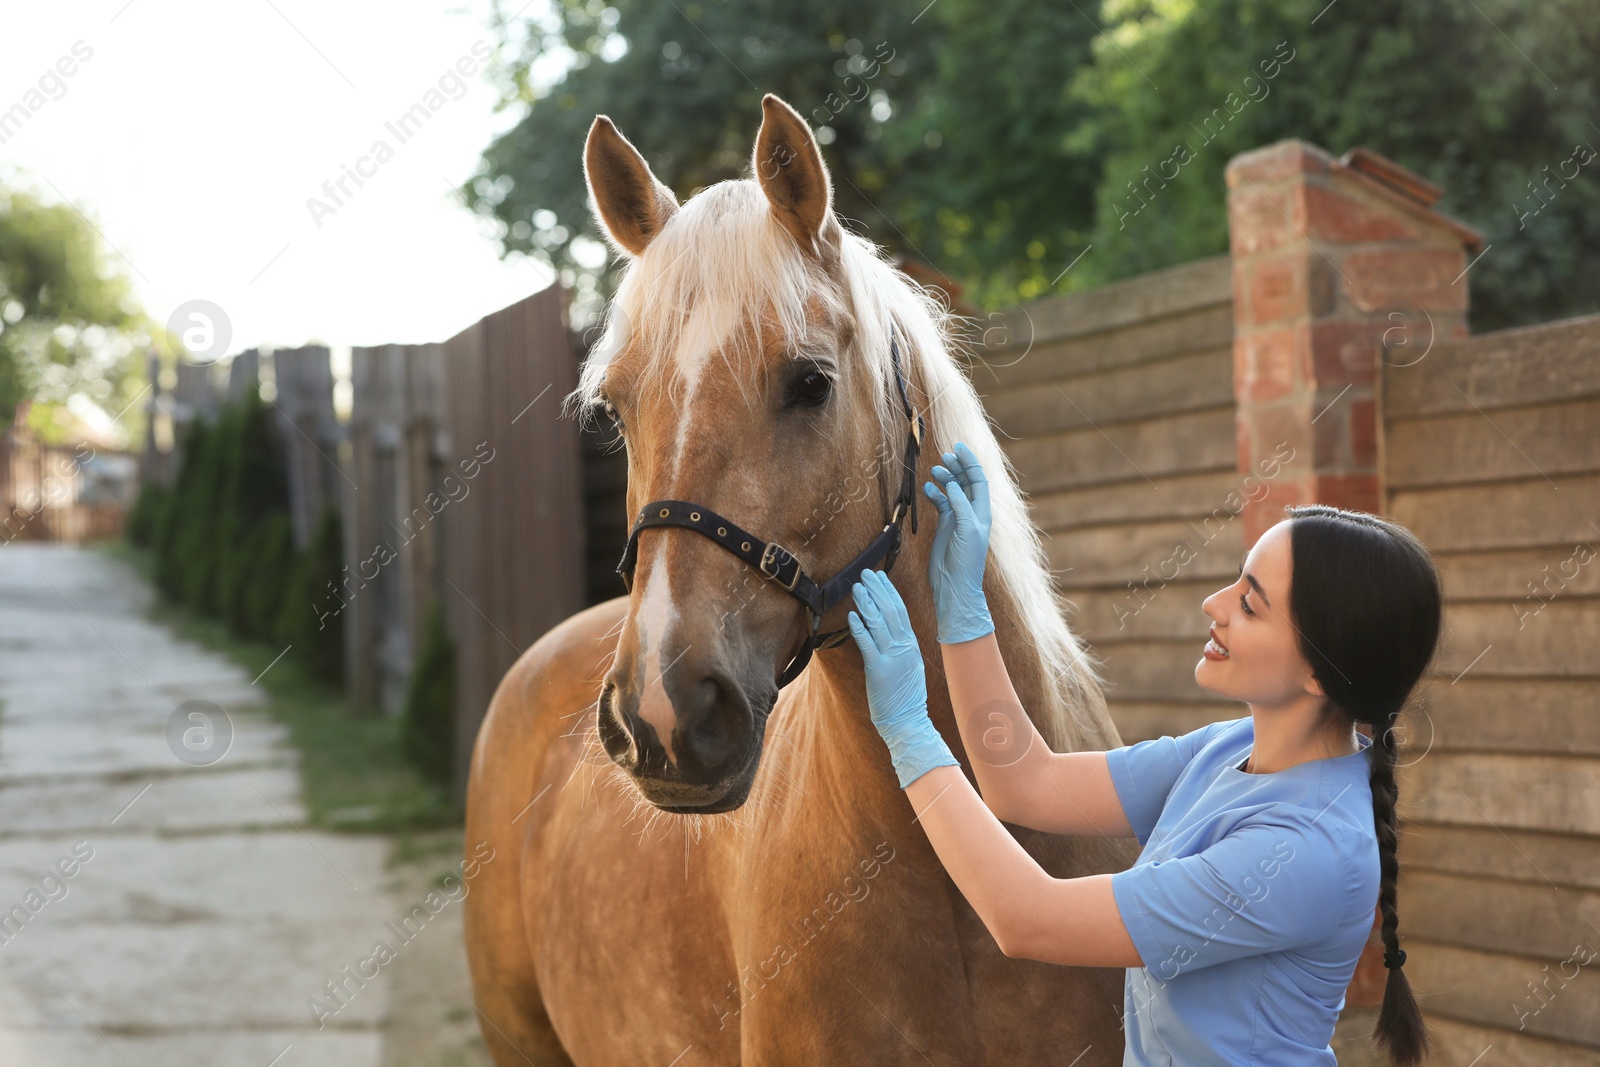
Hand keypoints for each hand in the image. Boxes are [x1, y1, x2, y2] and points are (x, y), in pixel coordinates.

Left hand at [847, 569, 959, 789]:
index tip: (879, 577)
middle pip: (891, 611)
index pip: (900, 610)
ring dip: (867, 603)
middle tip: (865, 574)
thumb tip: (886, 629)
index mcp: (911, 644)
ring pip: (879, 623)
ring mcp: (893, 657)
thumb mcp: (908, 665)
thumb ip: (899, 646)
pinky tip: (852, 616)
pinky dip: (860, 628)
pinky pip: (868, 644)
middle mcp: (904, 647)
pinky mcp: (879, 670)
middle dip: (877, 590)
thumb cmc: (905, 696)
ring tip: (856, 588)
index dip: (888, 591)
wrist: (908, 721)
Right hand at [923, 441, 994, 643]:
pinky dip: (934, 494)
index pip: (978, 479)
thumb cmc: (966, 560)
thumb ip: (960, 505)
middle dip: (956, 467)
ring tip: (934, 471)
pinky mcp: (945, 525)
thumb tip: (951, 483)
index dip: (970, 462)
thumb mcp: (967, 529)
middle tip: (944, 457)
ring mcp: (957, 518)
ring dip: (944, 478)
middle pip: (965, 481)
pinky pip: (940, 503)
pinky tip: (926, 489)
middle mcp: (971, 511)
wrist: (955, 584)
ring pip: (951, 490)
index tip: (958, 448)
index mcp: (981, 511)